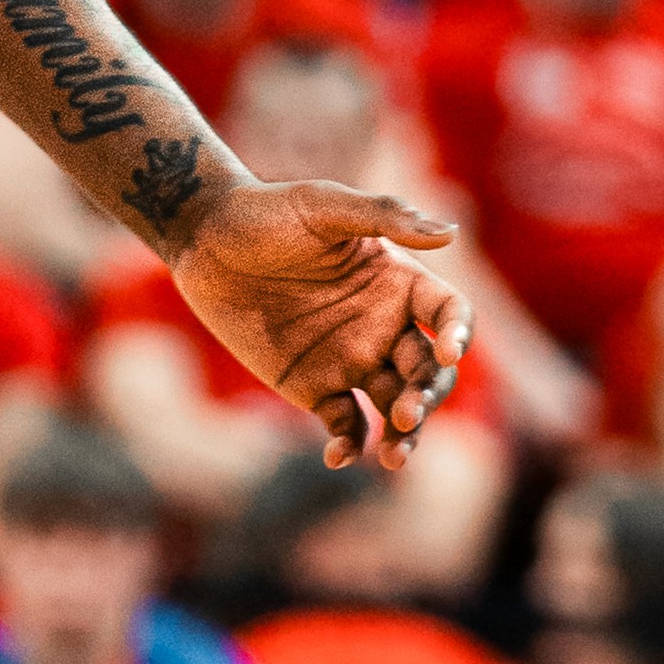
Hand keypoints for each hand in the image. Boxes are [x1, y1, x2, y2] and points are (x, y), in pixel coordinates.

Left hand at [171, 178, 471, 473]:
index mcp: (400, 282)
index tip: (446, 351)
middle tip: (405, 413)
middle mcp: (386, 326)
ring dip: (405, 432)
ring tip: (393, 456)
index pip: (449, 313)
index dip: (458, 333)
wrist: (205, 242)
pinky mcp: (315, 388)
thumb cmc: (268, 213)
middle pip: (430, 370)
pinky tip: (337, 456)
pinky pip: (346, 424)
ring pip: (398, 405)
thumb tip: (450, 232)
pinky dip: (351, 444)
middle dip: (427, 395)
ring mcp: (353, 360)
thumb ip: (385, 216)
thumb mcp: (325, 206)